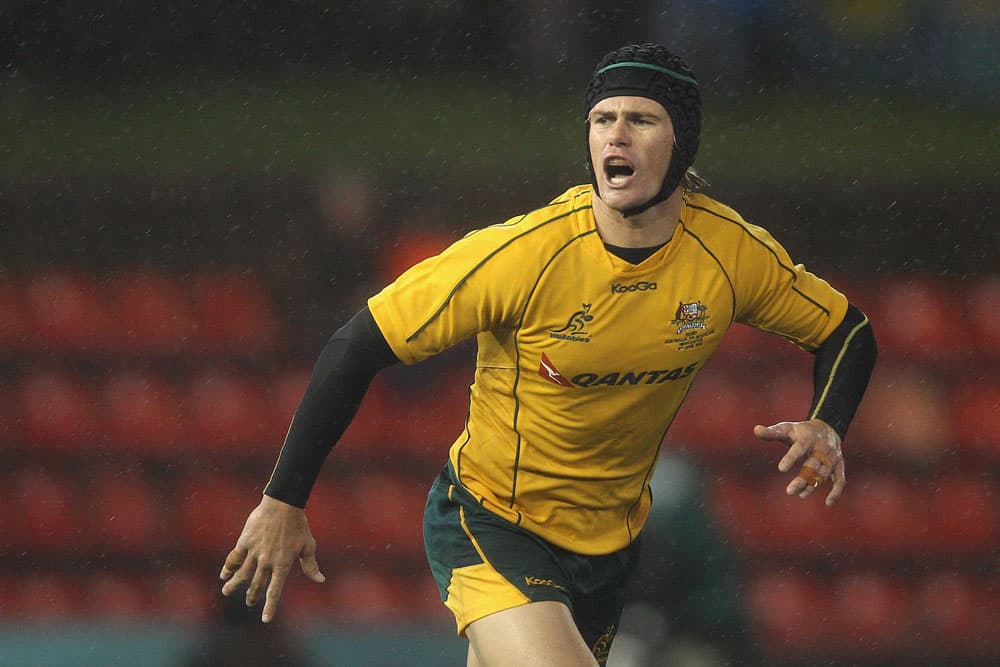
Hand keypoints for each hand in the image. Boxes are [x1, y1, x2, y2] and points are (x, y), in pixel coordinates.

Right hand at [219, 494, 325, 621]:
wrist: (283, 504)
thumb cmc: (298, 525)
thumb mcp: (308, 545)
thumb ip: (311, 566)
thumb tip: (320, 580)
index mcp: (283, 564)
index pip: (275, 591)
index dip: (270, 606)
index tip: (265, 619)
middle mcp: (267, 561)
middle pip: (257, 584)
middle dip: (252, 596)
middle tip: (249, 603)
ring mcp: (255, 552)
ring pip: (242, 574)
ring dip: (234, 584)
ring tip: (227, 592)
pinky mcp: (245, 542)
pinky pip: (234, 558)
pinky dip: (228, 567)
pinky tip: (224, 574)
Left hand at [753, 419, 845, 505]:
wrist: (827, 428)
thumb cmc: (800, 431)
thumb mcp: (785, 429)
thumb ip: (771, 433)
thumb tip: (755, 430)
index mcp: (807, 438)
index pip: (799, 448)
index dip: (791, 458)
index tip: (780, 469)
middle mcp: (822, 448)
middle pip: (812, 465)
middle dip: (802, 479)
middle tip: (789, 491)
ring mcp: (832, 458)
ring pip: (823, 475)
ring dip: (812, 486)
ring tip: (799, 495)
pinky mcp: (838, 465)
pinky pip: (840, 479)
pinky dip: (836, 491)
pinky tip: (828, 503)